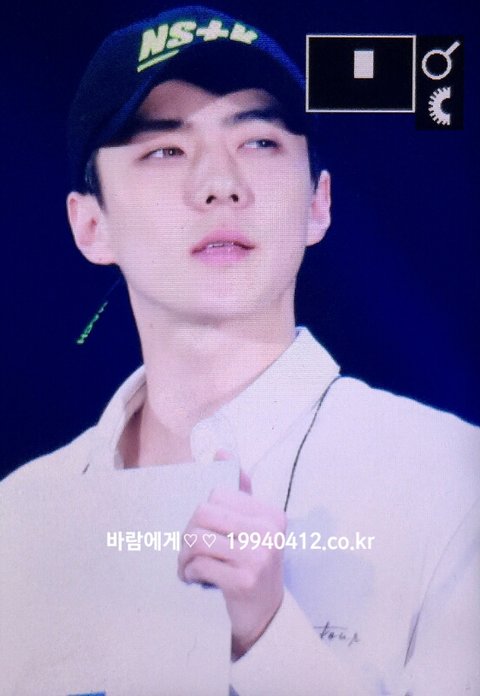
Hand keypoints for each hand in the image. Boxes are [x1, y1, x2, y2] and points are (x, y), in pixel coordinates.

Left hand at [178, 468, 286, 658]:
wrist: (266, 619)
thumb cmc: (252, 567)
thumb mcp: (252, 529)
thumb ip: (239, 492)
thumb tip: (222, 452)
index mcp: (271, 515)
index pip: (218, 495)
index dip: (203, 514)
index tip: (205, 532)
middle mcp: (268, 532)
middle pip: (203, 513)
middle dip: (188, 534)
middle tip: (189, 552)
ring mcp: (257, 557)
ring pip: (197, 539)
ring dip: (184, 556)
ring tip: (188, 566)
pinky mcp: (243, 580)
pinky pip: (199, 564)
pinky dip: (189, 573)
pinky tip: (194, 580)